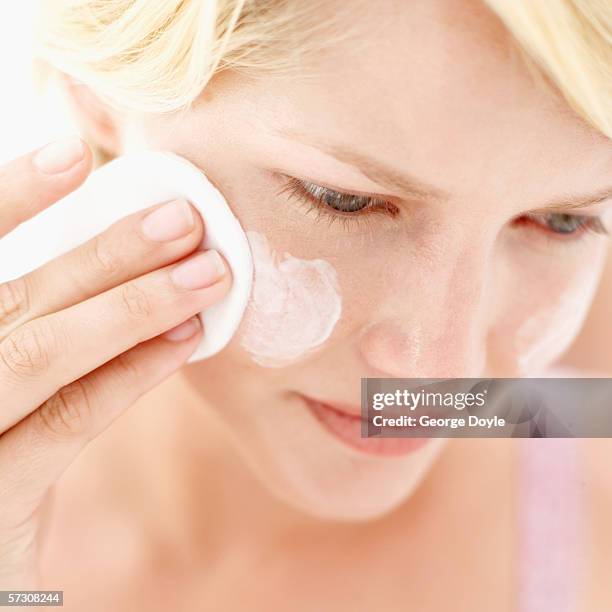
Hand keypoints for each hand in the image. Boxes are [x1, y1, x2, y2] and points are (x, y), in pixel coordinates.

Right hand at [0, 137, 230, 587]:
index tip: (75, 151)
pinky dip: (131, 372)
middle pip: (19, 297)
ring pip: (45, 354)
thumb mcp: (3, 382)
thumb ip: (32, 322)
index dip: (10, 199)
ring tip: (206, 269)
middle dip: (106, 252)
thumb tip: (117, 266)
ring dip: (133, 305)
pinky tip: (186, 339)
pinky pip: (72, 420)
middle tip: (184, 215)